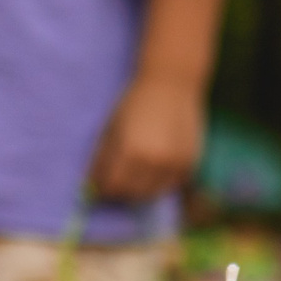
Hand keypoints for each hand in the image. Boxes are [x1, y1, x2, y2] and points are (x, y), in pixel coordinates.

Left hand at [89, 75, 207, 201]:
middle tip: (117, 182)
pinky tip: (155, 167)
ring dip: (141, 190)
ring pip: (152, 194)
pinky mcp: (189, 164)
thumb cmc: (135, 102)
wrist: (172, 84)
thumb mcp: (111, 127)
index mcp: (131, 151)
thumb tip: (91, 184)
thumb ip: (102, 157)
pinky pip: (170, 186)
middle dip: (121, 192)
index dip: (103, 189)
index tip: (99, 186)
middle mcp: (154, 162)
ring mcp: (174, 165)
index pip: (112, 186)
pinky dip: (160, 183)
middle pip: (132, 195)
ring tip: (135, 175)